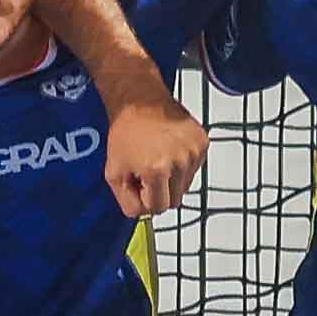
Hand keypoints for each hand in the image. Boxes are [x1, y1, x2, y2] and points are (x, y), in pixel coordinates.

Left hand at [104, 90, 208, 217]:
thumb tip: (144, 214)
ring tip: (157, 156)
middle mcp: (180, 162)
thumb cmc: (125, 132)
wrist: (140, 101)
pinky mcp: (202, 143)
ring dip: (171, 178)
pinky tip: (169, 148)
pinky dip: (182, 164)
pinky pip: (194, 169)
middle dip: (159, 190)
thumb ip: (127, 202)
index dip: (145, 198)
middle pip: (174, 201)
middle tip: (146, 169)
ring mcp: (194, 152)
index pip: (158, 208)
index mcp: (157, 171)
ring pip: (185, 186)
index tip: (138, 182)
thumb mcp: (113, 173)